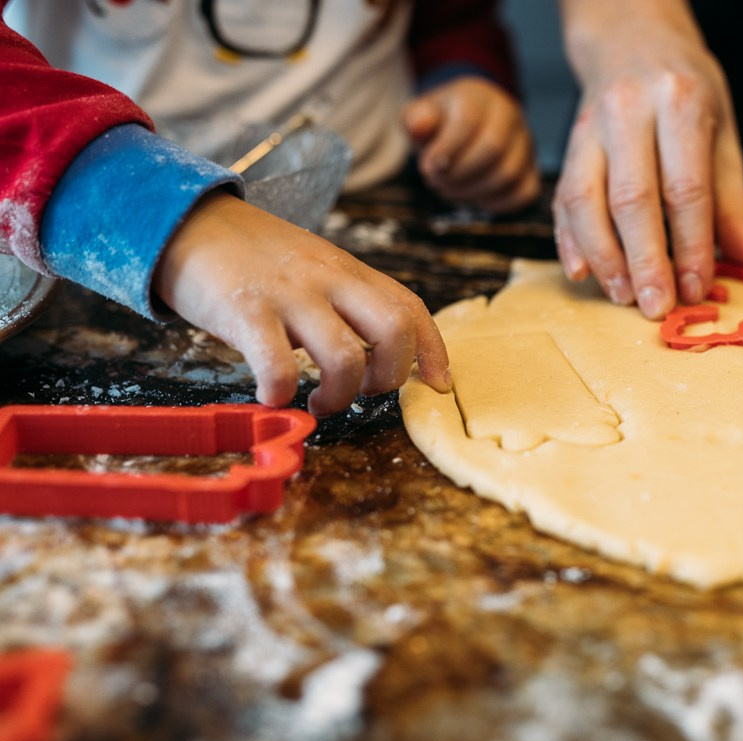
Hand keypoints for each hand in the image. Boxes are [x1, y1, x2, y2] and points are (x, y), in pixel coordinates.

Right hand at [153, 193, 451, 415]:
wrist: (187, 220)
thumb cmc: (253, 257)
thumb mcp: (314, 269)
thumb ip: (346, 301)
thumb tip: (377, 353)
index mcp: (349, 272)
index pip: (411, 307)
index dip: (434, 351)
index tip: (438, 385)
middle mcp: (329, 280)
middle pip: (394, 329)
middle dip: (392, 375)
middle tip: (365, 391)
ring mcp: (289, 294)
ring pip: (345, 356)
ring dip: (340, 394)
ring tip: (320, 400)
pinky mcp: (245, 311)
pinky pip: (277, 364)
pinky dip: (281, 392)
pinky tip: (271, 396)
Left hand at [403, 76, 538, 214]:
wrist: (468, 126)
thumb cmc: (443, 123)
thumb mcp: (421, 114)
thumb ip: (416, 119)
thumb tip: (419, 126)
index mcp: (480, 97)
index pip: (470, 119)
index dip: (448, 148)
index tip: (428, 167)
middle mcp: (510, 117)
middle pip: (493, 147)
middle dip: (459, 173)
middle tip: (436, 182)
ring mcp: (525, 146)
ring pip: (508, 174)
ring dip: (472, 190)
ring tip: (449, 190)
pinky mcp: (532, 172)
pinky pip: (523, 193)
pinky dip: (495, 203)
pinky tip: (473, 198)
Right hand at [554, 0, 742, 319]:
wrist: (633, 38)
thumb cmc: (686, 90)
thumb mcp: (723, 135)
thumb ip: (734, 204)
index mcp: (680, 105)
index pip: (685, 189)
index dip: (692, 246)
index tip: (698, 289)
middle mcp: (629, 112)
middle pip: (633, 200)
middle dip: (645, 261)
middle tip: (656, 307)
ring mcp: (590, 127)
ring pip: (586, 201)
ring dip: (604, 258)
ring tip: (622, 296)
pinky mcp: (568, 144)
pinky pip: (562, 199)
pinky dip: (570, 241)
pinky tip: (583, 273)